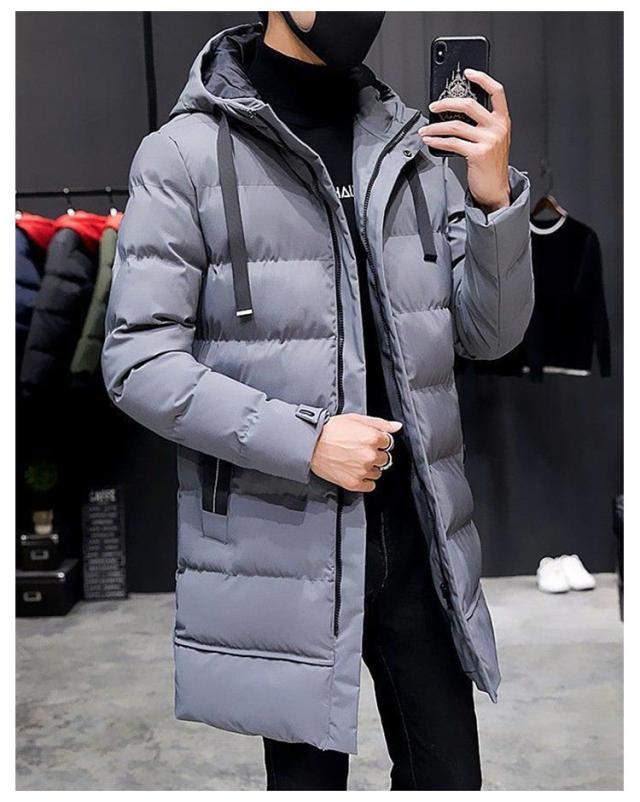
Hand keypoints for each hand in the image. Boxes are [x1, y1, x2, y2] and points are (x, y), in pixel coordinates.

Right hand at [310, 413, 402, 491]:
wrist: (310, 444)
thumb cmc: (331, 430)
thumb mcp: (356, 419)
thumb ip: (380, 423)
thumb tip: (397, 427)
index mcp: (373, 438)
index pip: (389, 443)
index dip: (379, 441)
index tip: (369, 441)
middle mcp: (370, 455)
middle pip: (384, 458)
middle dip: (375, 454)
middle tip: (360, 450)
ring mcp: (362, 470)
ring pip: (378, 472)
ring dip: (370, 468)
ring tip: (355, 461)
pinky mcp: (354, 483)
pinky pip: (370, 486)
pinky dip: (365, 480)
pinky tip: (355, 472)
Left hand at [418, 68, 510, 212]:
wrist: (496, 189)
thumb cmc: (491, 165)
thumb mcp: (493, 140)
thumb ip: (481, 124)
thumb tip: (455, 112)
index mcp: (503, 120)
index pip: (497, 91)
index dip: (482, 78)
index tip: (467, 72)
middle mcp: (497, 128)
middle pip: (469, 105)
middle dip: (447, 103)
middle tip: (434, 105)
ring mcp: (488, 140)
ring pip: (456, 125)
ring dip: (435, 126)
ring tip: (425, 129)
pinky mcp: (478, 154)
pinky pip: (452, 143)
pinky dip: (437, 140)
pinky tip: (429, 140)